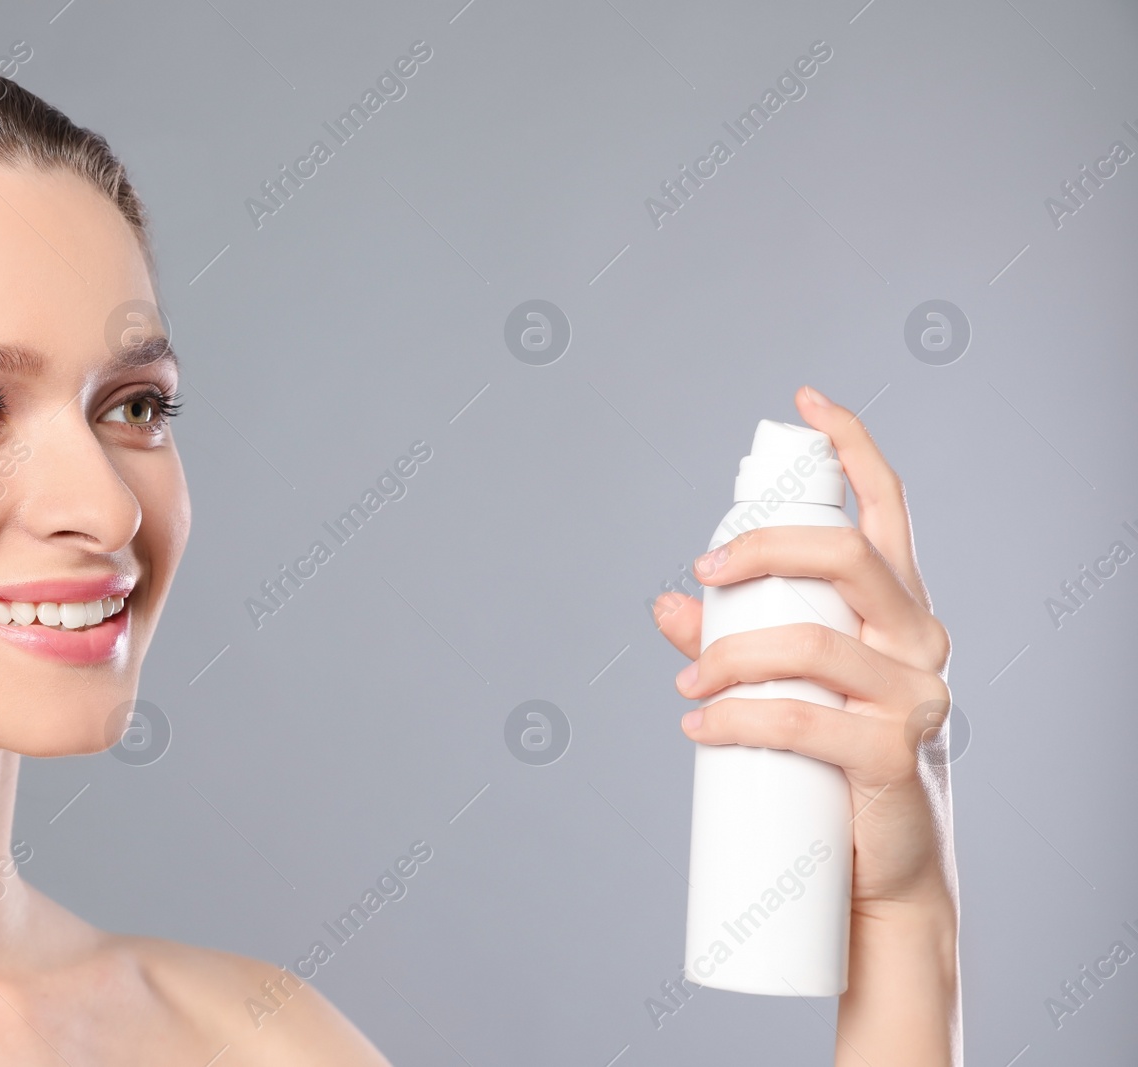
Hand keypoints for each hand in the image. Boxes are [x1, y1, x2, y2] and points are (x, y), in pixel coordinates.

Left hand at [652, 384, 955, 908]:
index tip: (806, 403)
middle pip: (847, 555)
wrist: (875, 871)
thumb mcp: (785, 683)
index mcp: (897, 609)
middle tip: (703, 574)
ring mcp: (915, 696)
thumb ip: (728, 637)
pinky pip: (802, 719)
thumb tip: (666, 601)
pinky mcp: (894, 754)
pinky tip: (700, 725)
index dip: (853, 446)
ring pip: (810, 641)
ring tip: (689, 688)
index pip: (887, 509)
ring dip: (728, 656)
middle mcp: (919, 640)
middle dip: (762, 549)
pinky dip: (737, 717)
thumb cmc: (830, 763)